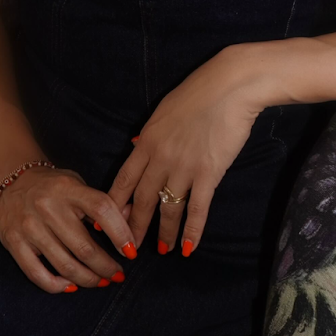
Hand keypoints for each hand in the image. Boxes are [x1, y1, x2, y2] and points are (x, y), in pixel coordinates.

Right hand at [0, 167, 135, 293]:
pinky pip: (37, 273)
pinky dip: (57, 285)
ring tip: (100, 281)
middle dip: (106, 267)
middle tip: (117, 275)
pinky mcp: (13, 242)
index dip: (120, 233)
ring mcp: (29, 226)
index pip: (101, 209)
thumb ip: (102, 202)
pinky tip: (71, 286)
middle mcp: (48, 207)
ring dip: (88, 279)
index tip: (131, 252)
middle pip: (84, 247)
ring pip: (64, 264)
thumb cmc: (53, 186)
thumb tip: (131, 218)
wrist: (12, 180)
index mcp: (68, 189)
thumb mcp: (77, 184)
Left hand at [107, 45, 268, 257]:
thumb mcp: (165, 110)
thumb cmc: (200, 91)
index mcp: (147, 140)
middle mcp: (160, 157)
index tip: (105, 222)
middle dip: (134, 226)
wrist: (230, 85)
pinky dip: (192, 230)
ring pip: (168, 208)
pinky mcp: (209, 173)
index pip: (124, 179)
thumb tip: (136, 145)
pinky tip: (189, 247)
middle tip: (129, 248)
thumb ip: (150, 133)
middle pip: (142, 199)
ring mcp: (184, 167)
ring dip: (164, 232)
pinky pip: (197, 208)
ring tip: (162, 250)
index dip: (114, 204)